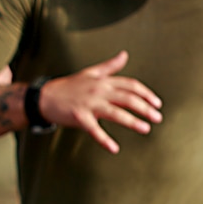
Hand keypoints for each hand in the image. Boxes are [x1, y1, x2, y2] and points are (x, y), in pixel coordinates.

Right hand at [38, 51, 162, 152]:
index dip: (146, 94)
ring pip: (116, 113)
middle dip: (145, 108)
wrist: (44, 96)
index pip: (130, 85)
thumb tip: (125, 55)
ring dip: (132, 122)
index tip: (157, 103)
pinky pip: (94, 129)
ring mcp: (88, 104)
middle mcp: (98, 91)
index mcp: (103, 81)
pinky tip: (114, 148)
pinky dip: (104, 140)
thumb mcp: (90, 73)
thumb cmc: (68, 86)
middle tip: (158, 118)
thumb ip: (110, 66)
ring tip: (146, 129)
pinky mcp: (79, 117)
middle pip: (127, 98)